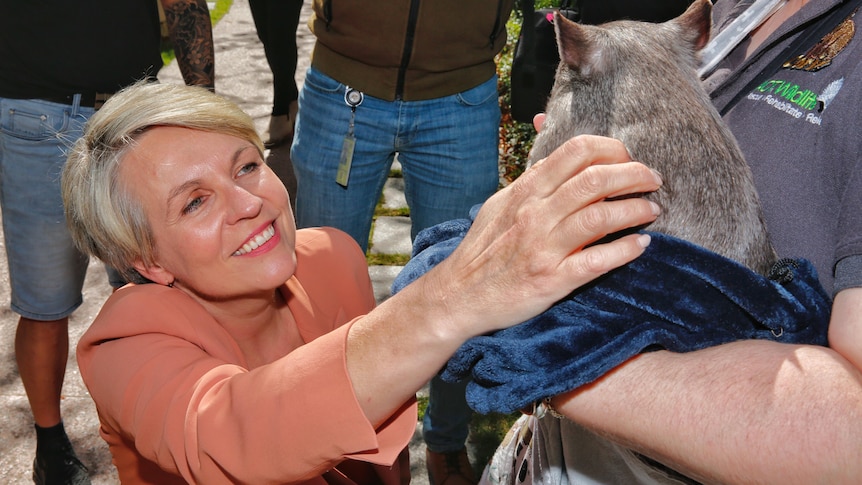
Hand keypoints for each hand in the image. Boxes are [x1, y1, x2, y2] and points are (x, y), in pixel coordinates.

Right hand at [417, 134, 662, 339]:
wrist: (459, 295)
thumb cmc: (484, 250)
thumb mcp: (502, 204)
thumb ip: (532, 181)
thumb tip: (561, 159)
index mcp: (525, 191)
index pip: (575, 152)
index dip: (611, 149)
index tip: (627, 159)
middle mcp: (535, 214)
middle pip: (595, 180)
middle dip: (634, 175)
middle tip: (653, 180)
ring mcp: (543, 247)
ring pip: (601, 216)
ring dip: (635, 210)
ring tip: (651, 210)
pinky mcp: (552, 280)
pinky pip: (597, 261)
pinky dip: (625, 250)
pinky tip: (641, 245)